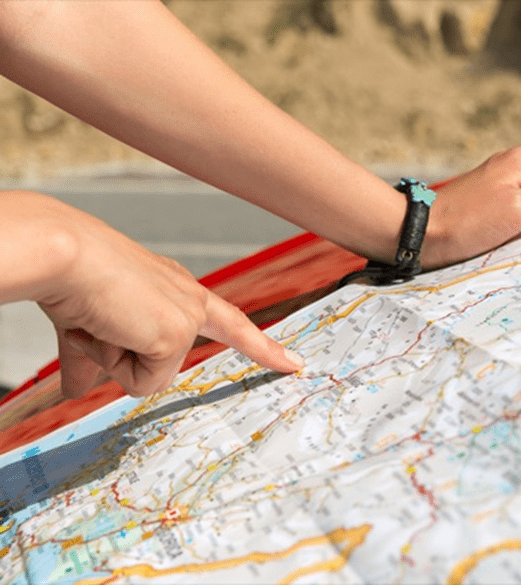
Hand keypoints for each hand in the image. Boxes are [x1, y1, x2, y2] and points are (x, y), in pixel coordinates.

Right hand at [3, 192, 303, 398]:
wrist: (64, 257)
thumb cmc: (70, 282)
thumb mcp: (89, 326)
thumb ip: (93, 360)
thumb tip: (73, 393)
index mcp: (175, 289)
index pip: (229, 321)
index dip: (260, 344)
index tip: (292, 362)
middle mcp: (190, 299)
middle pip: (233, 335)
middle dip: (258, 352)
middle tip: (299, 366)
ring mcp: (187, 318)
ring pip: (149, 375)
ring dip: (113, 358)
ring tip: (100, 321)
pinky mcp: (174, 336)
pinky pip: (141, 380)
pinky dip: (112, 362)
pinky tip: (106, 326)